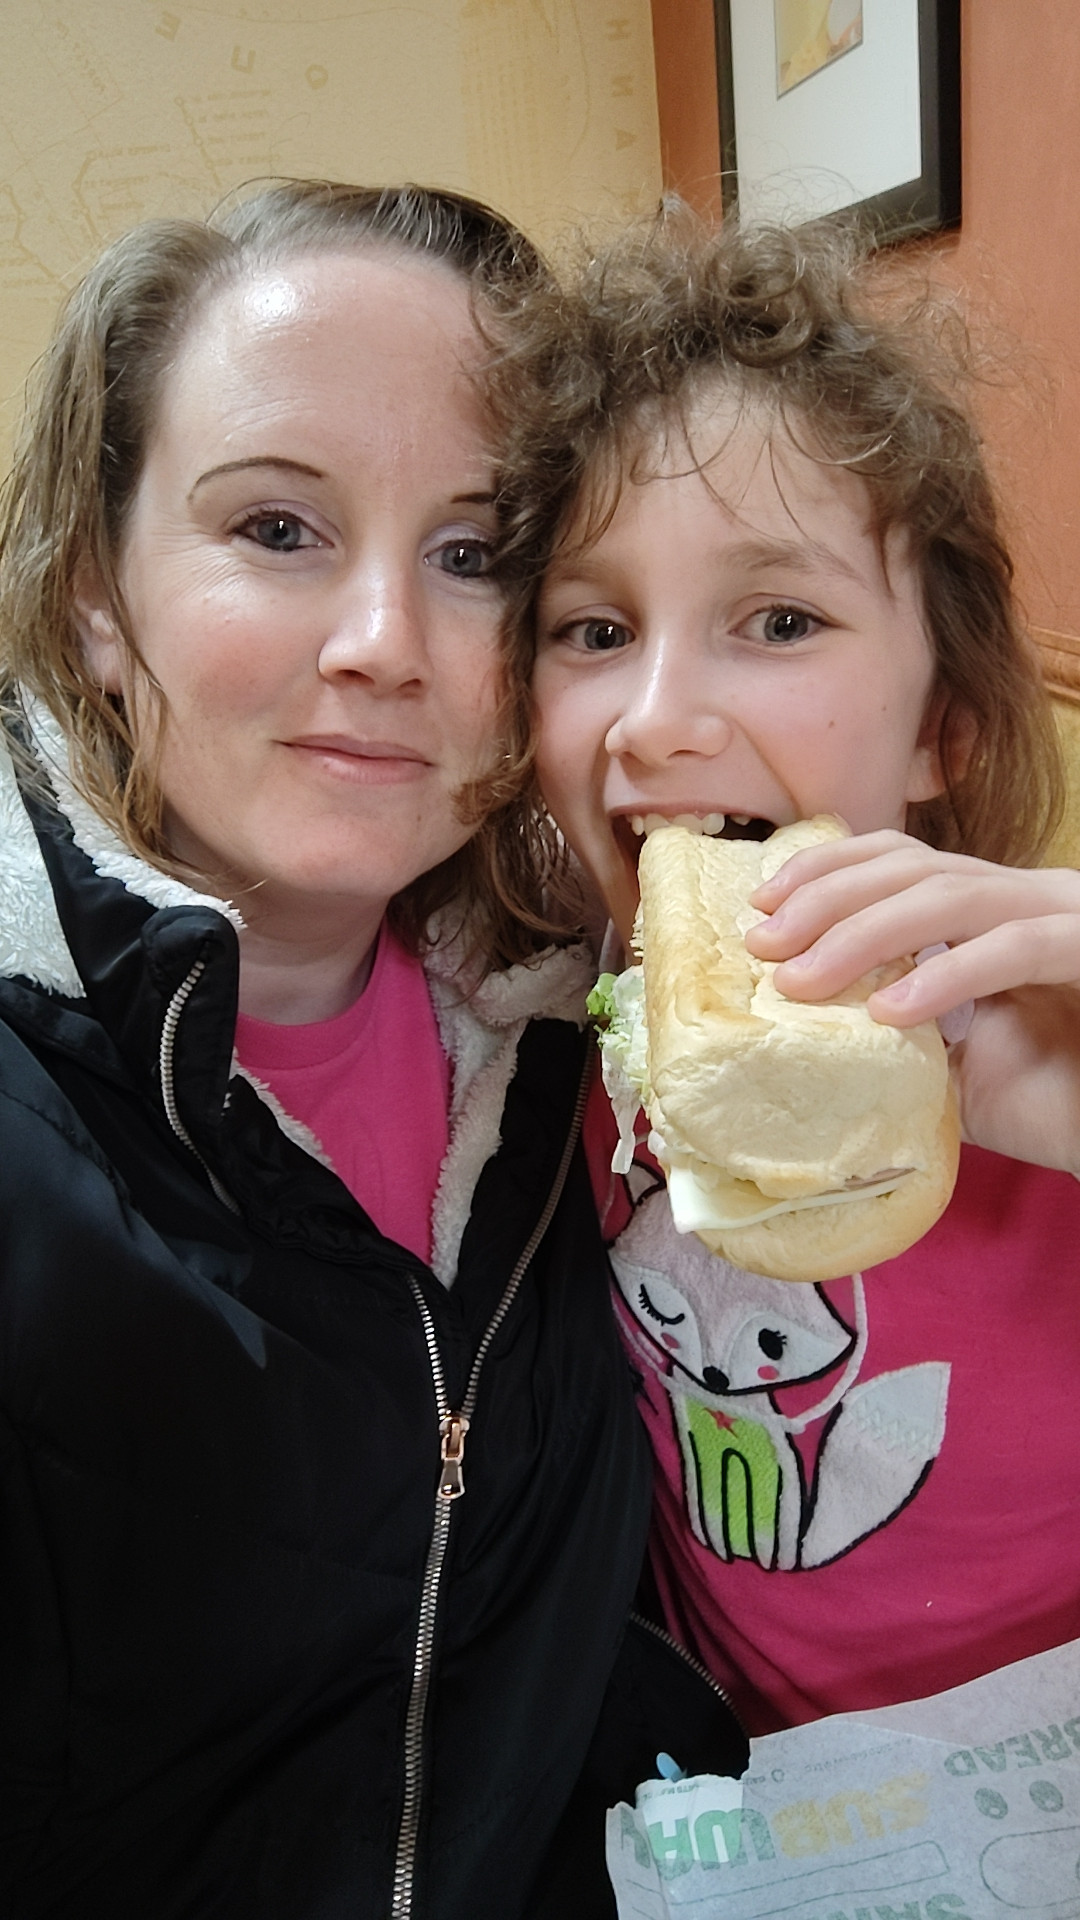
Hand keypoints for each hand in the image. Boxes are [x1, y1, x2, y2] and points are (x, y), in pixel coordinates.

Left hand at [745, 830, 1079, 1172]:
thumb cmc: (1051, 1105)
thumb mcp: (950, 1067)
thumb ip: (890, 1034)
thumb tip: (796, 1031)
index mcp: (992, 911)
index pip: (901, 858)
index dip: (827, 869)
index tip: (762, 907)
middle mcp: (1029, 900)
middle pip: (914, 868)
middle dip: (827, 900)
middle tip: (763, 945)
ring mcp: (1067, 920)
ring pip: (954, 896)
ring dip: (866, 932)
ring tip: (803, 980)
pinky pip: (1018, 948)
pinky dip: (949, 975)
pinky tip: (891, 1011)